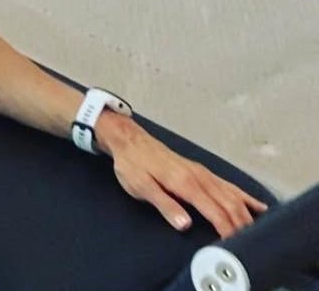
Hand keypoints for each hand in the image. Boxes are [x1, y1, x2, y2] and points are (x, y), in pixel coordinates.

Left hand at [105, 119, 271, 237]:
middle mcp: (198, 176)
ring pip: (233, 195)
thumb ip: (164, 205)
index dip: (227, 230)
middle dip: (243, 226)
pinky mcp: (202, 172)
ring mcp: (202, 173)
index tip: (236, 247)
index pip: (214, 211)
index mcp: (184, 182)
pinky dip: (245, 197)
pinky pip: (228, 185)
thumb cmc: (133, 164)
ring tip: (260, 233)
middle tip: (252, 247)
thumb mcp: (141, 186)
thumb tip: (185, 224)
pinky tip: (259, 206)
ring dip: (247, 214)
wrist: (130, 141)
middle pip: (229, 204)